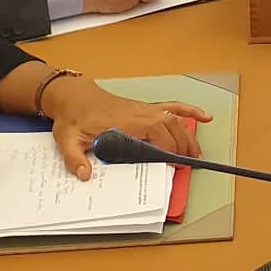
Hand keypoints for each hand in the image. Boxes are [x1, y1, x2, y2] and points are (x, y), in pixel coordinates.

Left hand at [41, 75, 212, 180]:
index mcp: (124, 121)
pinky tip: (203, 116)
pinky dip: (189, 111)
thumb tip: (84, 174)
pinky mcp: (146, 109)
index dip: (166, 149)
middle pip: (170, 127)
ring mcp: (144, 109)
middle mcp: (139, 113)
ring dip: (188, 135)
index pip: (154, 133)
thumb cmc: (73, 117)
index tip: (172, 164)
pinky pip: (172, 106)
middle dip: (182, 146)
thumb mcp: (67, 140)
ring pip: (174, 119)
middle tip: (187, 166)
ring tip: (196, 153)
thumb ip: (74, 158)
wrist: (74, 96)